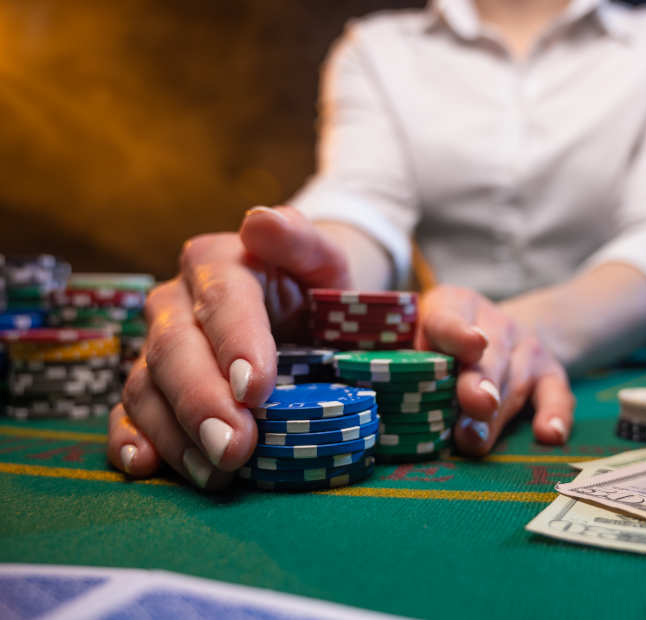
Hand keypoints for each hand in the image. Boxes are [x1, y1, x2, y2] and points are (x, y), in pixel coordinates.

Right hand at [107, 206, 353, 488]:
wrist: (298, 312)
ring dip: (176, 433)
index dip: (236, 343)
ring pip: (148, 386)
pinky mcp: (150, 385)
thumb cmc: (314, 289)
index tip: (256, 388)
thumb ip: (301, 241)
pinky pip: (128, 412)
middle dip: (203, 401)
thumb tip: (259, 221)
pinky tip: (144, 465)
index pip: (223, 300)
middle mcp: (177, 302)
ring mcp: (157, 346)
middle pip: (176, 349)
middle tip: (234, 445)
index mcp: (218, 263)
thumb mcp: (323, 262)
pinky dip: (131, 440)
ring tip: (213, 472)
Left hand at [416, 286, 574, 455]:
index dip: (458, 331)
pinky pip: (557, 395)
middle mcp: (494, 324)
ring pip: (516, 381)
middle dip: (481, 382)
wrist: (502, 331)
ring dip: (497, 415)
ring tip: (476, 442)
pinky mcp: (551, 373)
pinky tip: (549, 435)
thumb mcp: (419, 338)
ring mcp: (526, 348)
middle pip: (489, 355)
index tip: (472, 346)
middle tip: (476, 405)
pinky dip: (556, 416)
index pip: (449, 316)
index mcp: (452, 306)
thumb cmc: (442, 344)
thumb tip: (380, 397)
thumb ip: (404, 362)